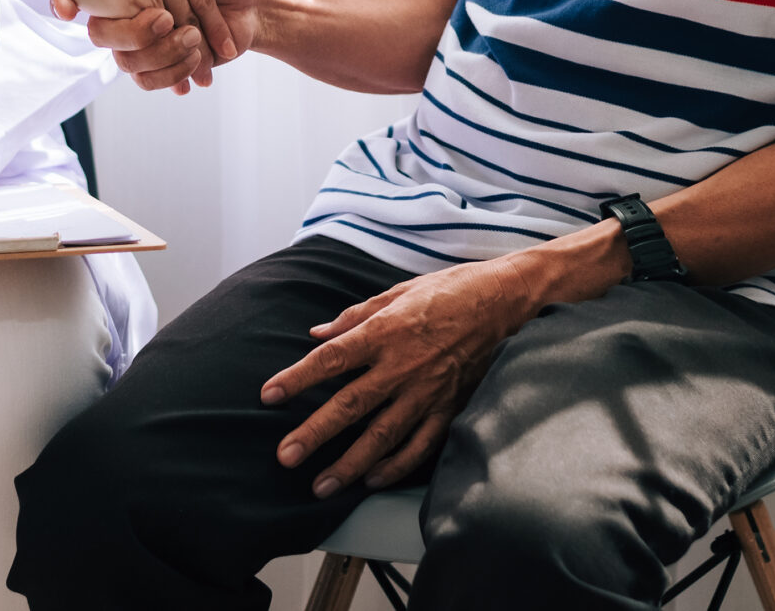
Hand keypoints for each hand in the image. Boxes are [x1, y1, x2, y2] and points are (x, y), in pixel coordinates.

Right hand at [50, 0, 259, 93]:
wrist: (252, 2)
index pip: (125, 8)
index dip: (151, 19)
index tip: (171, 18)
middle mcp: (135, 9)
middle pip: (128, 40)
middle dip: (166, 44)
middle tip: (195, 36)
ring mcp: (145, 37)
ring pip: (134, 65)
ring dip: (170, 62)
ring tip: (200, 52)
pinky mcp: (158, 60)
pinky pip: (147, 80)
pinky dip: (173, 77)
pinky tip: (197, 73)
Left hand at [259, 257, 546, 497]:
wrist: (505, 301)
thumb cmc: (450, 290)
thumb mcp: (398, 291)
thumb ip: (356, 315)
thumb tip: (317, 332)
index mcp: (385, 331)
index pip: (332, 358)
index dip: (298, 378)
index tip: (270, 395)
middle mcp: (402, 365)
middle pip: (350, 405)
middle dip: (315, 433)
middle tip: (286, 456)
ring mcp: (427, 391)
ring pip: (382, 436)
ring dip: (349, 464)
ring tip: (322, 485)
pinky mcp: (450, 407)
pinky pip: (420, 445)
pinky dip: (395, 466)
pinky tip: (372, 480)